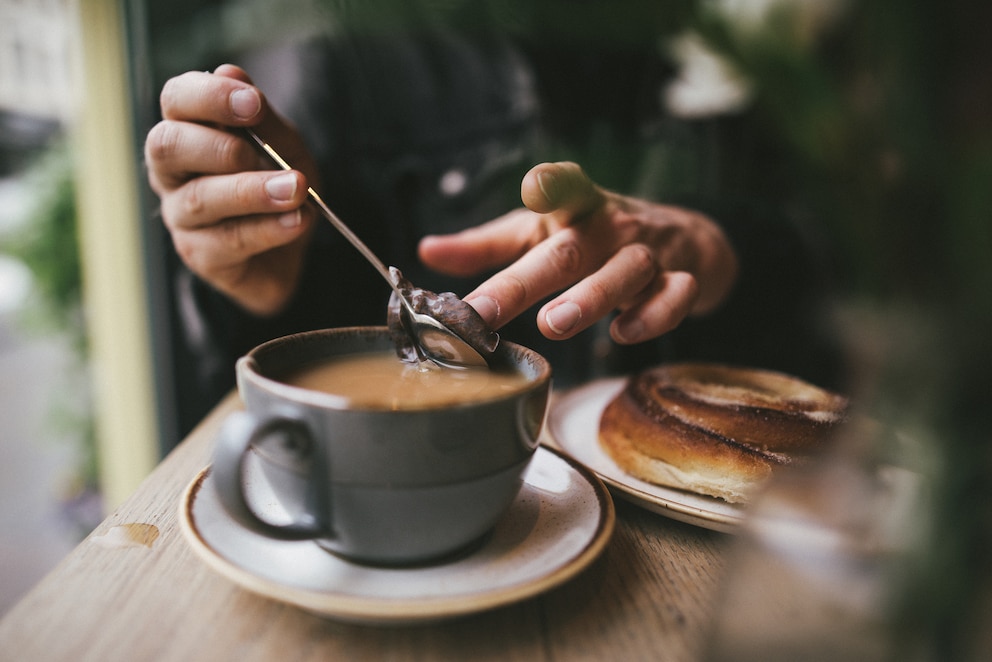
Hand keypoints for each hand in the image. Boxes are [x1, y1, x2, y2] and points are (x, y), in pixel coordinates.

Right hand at [144, 64, 316, 315]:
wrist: (290, 250)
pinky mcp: (201, 255)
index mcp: (187, 131)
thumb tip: (230, 71)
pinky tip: (296, 220)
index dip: (209, 97)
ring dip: (252, 191)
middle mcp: (172, 172)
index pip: (176, 100)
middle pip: (168, 146)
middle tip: (264, 152)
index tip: (252, 103)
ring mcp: (181, 216)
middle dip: (221, 146)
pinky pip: (228, 241)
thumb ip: (262, 118)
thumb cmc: (277, 185)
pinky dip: (267, 228)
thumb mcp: (283, 146)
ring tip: (295, 189)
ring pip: (200, 198)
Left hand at [418, 162, 738, 343]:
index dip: (552, 184)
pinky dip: (654, 315)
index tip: (533, 188)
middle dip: (528, 280)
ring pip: (625, 271)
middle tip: (488, 311)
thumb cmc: (591, 238)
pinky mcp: (681, 281)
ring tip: (552, 325)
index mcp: (575, 208)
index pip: (566, 186)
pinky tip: (623, 335)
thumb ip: (486, 247)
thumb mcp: (539, 234)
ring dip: (590, 298)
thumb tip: (426, 252)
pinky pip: (675, 297)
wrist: (683, 241)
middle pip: (571, 250)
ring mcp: (648, 253)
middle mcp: (610, 227)